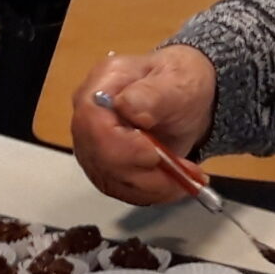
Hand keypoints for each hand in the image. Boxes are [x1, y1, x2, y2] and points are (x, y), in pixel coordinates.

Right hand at [71, 47, 216, 204]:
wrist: (185, 99)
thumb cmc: (179, 84)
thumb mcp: (177, 81)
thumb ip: (153, 94)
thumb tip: (126, 107)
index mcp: (100, 87)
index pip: (92, 124)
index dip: (123, 147)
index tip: (157, 155)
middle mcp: (88, 118)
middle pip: (99, 158)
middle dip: (145, 173)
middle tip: (184, 171)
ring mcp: (93, 145)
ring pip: (111, 180)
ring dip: (154, 186)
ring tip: (186, 176)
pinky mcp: (104, 166)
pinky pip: (121, 190)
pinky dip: (151, 192)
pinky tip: (172, 181)